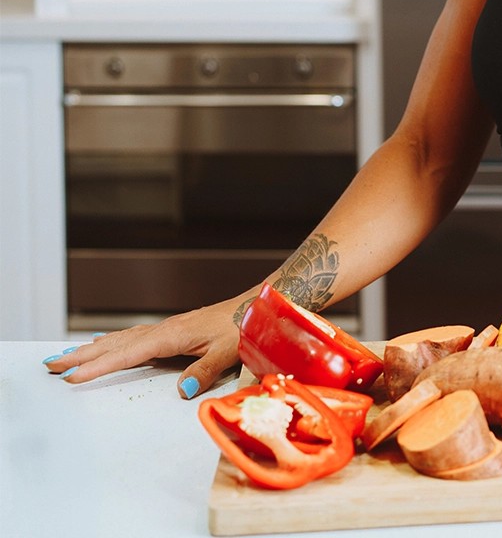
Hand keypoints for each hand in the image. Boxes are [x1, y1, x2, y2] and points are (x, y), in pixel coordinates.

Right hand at [41, 299, 242, 399]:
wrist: (258, 304)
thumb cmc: (246, 326)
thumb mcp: (231, 350)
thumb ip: (205, 369)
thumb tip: (182, 390)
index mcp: (174, 335)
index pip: (129, 354)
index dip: (100, 366)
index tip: (73, 376)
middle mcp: (165, 330)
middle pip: (117, 344)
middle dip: (84, 356)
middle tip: (51, 365)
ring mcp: (168, 329)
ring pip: (123, 339)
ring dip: (94, 348)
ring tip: (67, 356)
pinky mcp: (174, 331)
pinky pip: (134, 336)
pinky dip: (113, 341)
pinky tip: (105, 342)